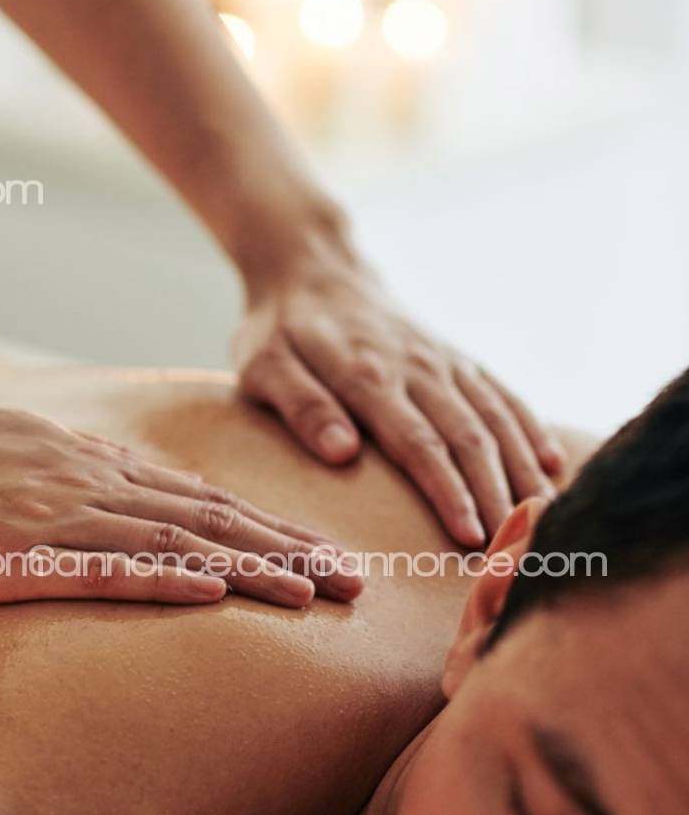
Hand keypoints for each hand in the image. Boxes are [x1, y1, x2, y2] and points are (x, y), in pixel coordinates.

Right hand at [0, 405, 360, 606]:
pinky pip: (107, 567)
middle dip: (292, 551)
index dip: (273, 528)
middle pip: (214, 518)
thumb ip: (82, 475)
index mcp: (98, 465)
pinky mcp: (25, 553)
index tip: (325, 553)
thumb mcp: (25, 452)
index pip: (205, 500)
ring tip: (315, 595)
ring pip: (180, 543)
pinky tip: (215, 596)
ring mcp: (64, 516)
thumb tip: (131, 496)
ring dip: (253, 569)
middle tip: (359, 583)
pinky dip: (167, 580)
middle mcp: (97, 483)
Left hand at [234, 228, 564, 548]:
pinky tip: (551, 464)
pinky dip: (529, 429)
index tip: (470, 537)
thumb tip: (342, 452)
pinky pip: (503, 394)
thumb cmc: (280, 328)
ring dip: (521, 470)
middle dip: (496, 496)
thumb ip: (301, 406)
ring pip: (496, 419)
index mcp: (368, 376)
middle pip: (469, 439)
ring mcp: (443, 361)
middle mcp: (417, 368)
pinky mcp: (456, 357)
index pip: (419, 444)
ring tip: (543, 520)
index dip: (449, 492)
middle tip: (515, 549)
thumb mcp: (264, 366)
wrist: (312, 265)